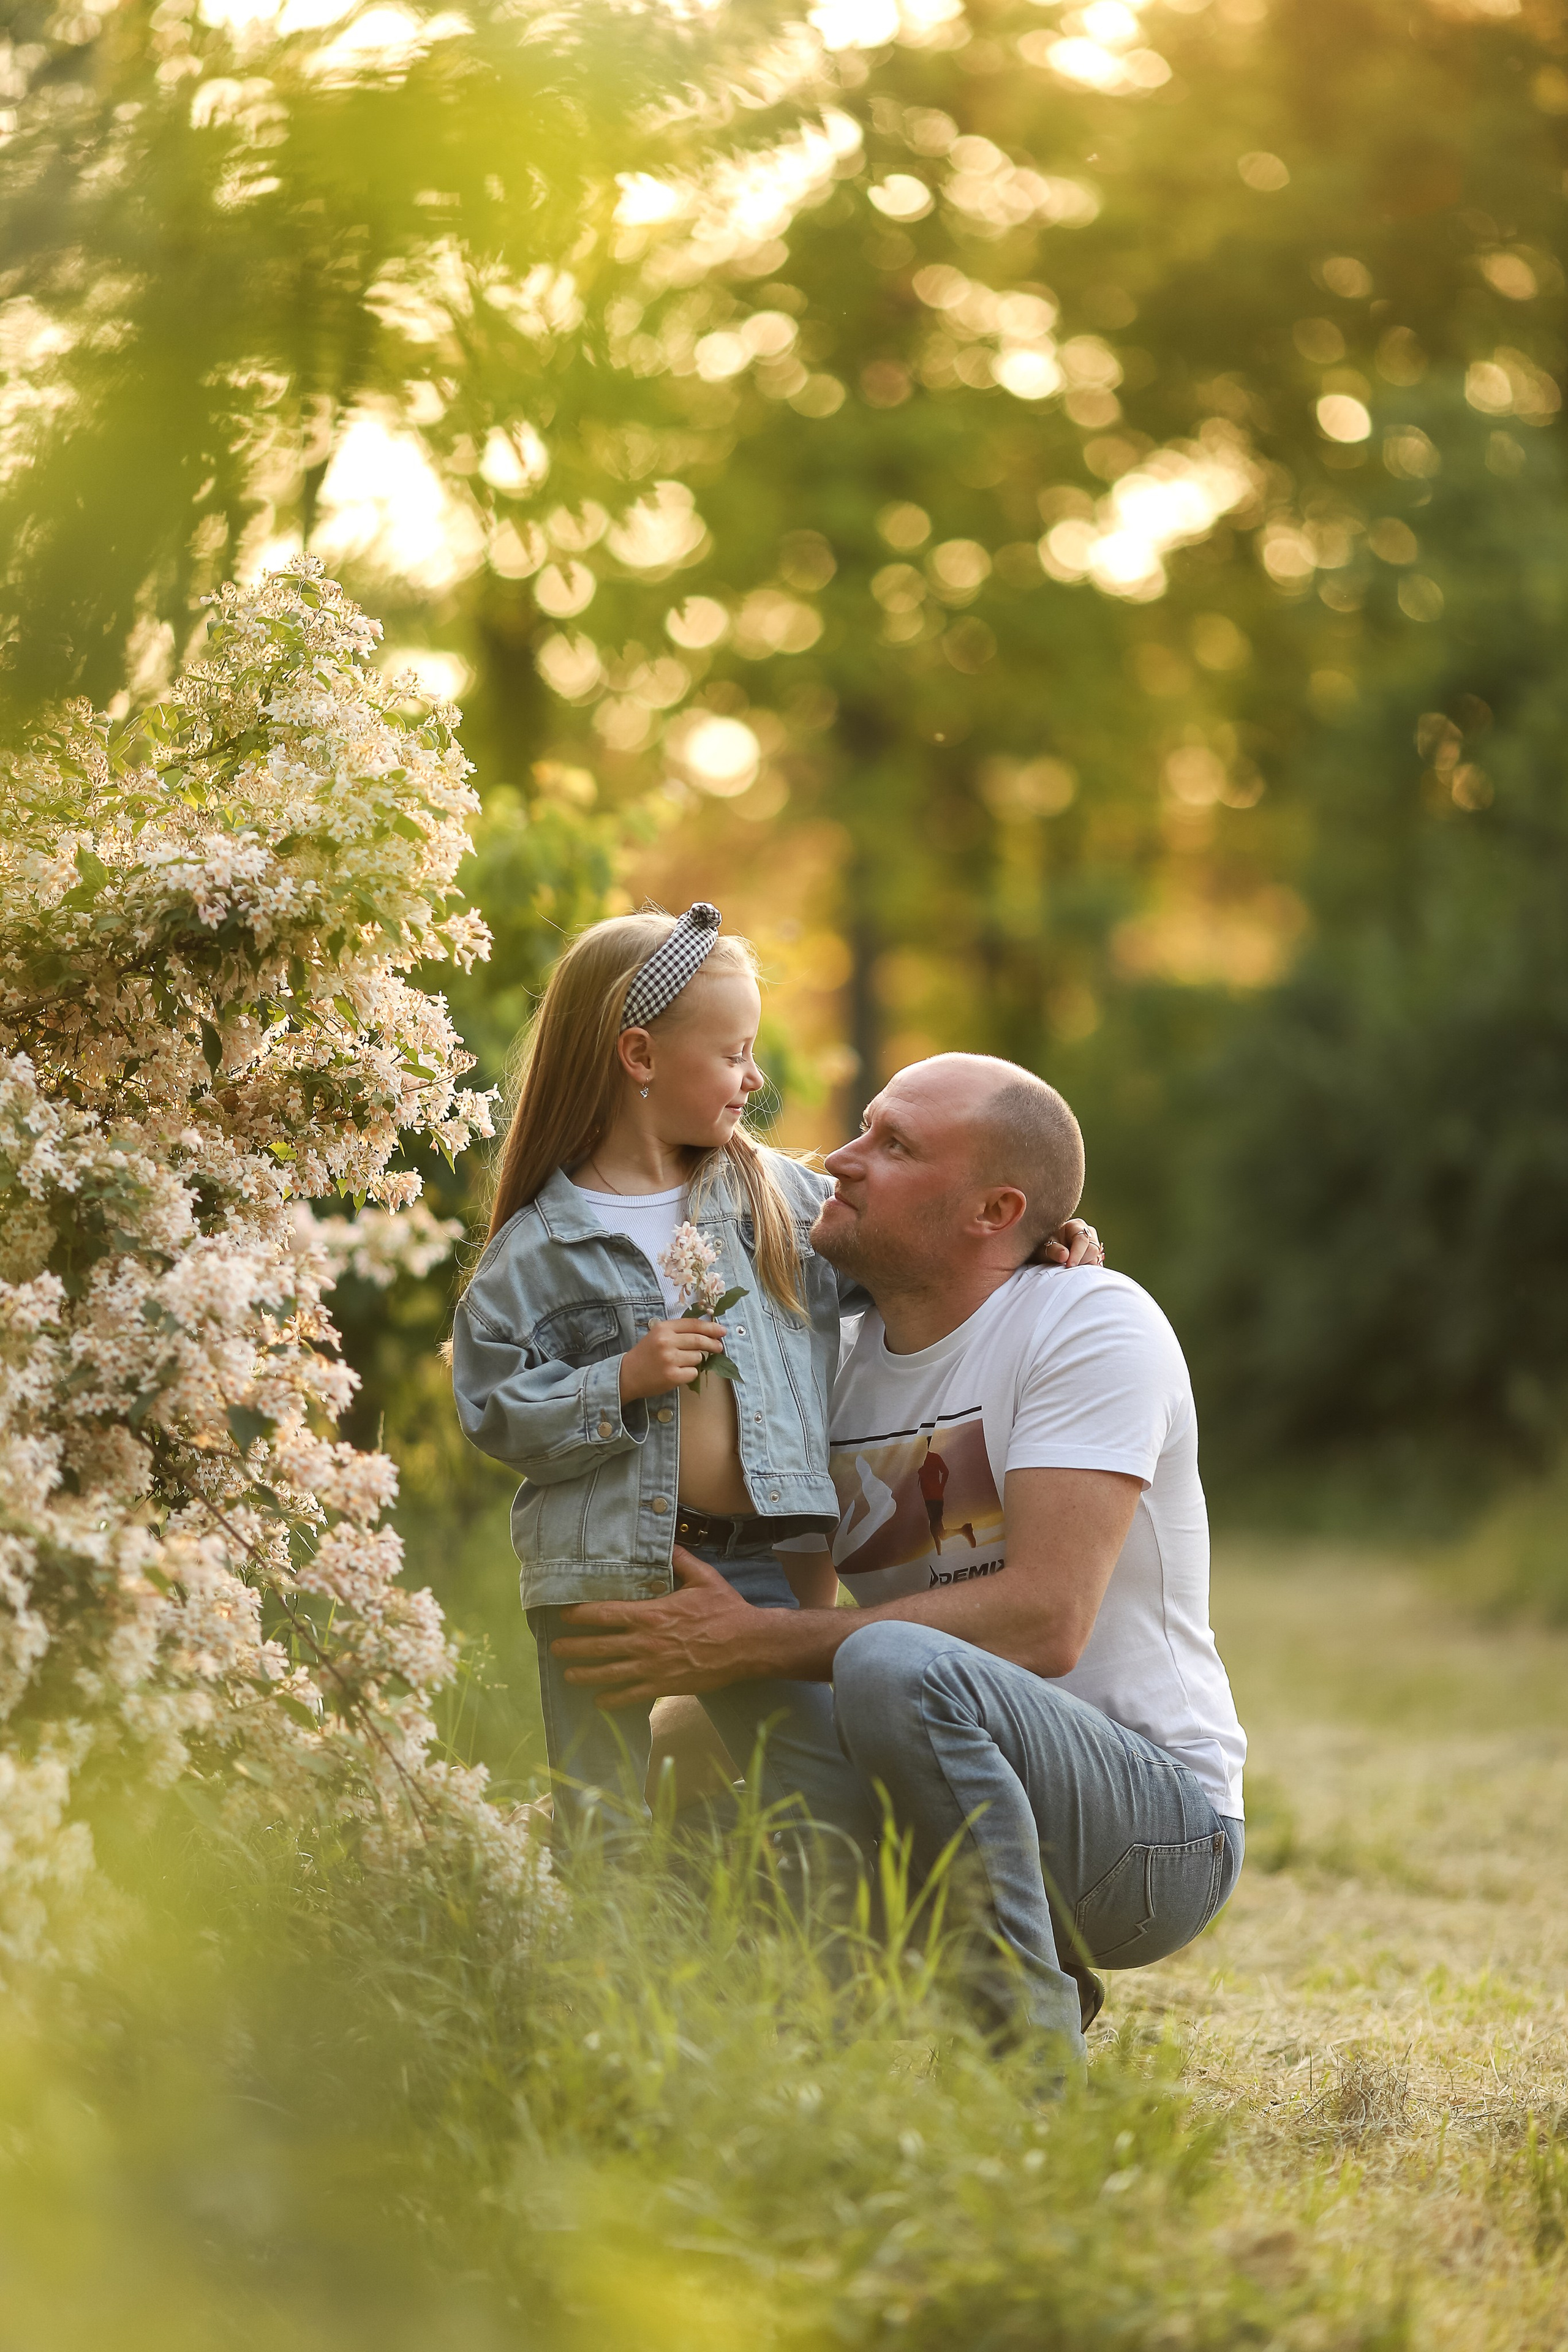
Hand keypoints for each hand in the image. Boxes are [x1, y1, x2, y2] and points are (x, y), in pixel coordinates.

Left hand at [552, 1547, 760, 1708]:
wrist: (747, 1645)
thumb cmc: (726, 1609)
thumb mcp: (704, 1578)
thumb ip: (681, 1559)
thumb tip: (667, 1540)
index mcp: (652, 1614)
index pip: (605, 1613)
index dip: (580, 1615)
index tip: (563, 1615)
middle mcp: (646, 1642)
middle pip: (599, 1645)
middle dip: (573, 1647)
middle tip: (554, 1647)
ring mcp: (653, 1667)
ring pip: (609, 1673)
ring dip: (584, 1674)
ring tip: (566, 1674)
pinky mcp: (664, 1686)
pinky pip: (631, 1695)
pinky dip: (612, 1699)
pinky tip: (598, 1701)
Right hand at [619, 1316, 726, 1403]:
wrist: (627, 1375)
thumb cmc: (646, 1354)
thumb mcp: (658, 1335)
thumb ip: (679, 1332)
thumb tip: (708, 1332)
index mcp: (664, 1328)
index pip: (694, 1324)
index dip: (711, 1327)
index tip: (722, 1331)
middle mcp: (666, 1341)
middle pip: (700, 1340)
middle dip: (713, 1344)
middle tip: (719, 1347)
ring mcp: (669, 1359)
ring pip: (698, 1357)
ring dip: (696, 1361)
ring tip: (682, 1363)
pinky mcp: (672, 1376)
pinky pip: (693, 1372)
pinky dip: (690, 1373)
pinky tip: (679, 1373)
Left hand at [1033, 1217, 1103, 1268]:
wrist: (1047, 1251)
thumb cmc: (1046, 1246)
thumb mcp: (1046, 1247)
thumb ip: (1054, 1251)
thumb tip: (1065, 1256)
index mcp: (1076, 1226)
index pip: (1082, 1239)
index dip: (1077, 1253)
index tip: (1069, 1265)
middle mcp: (1088, 1233)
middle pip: (1092, 1249)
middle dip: (1080, 1261)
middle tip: (1066, 1267)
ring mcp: (1093, 1245)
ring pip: (1095, 1259)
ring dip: (1083, 1267)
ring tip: (1068, 1268)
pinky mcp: (1094, 1257)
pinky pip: (1095, 1266)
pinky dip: (1086, 1271)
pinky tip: (1075, 1272)